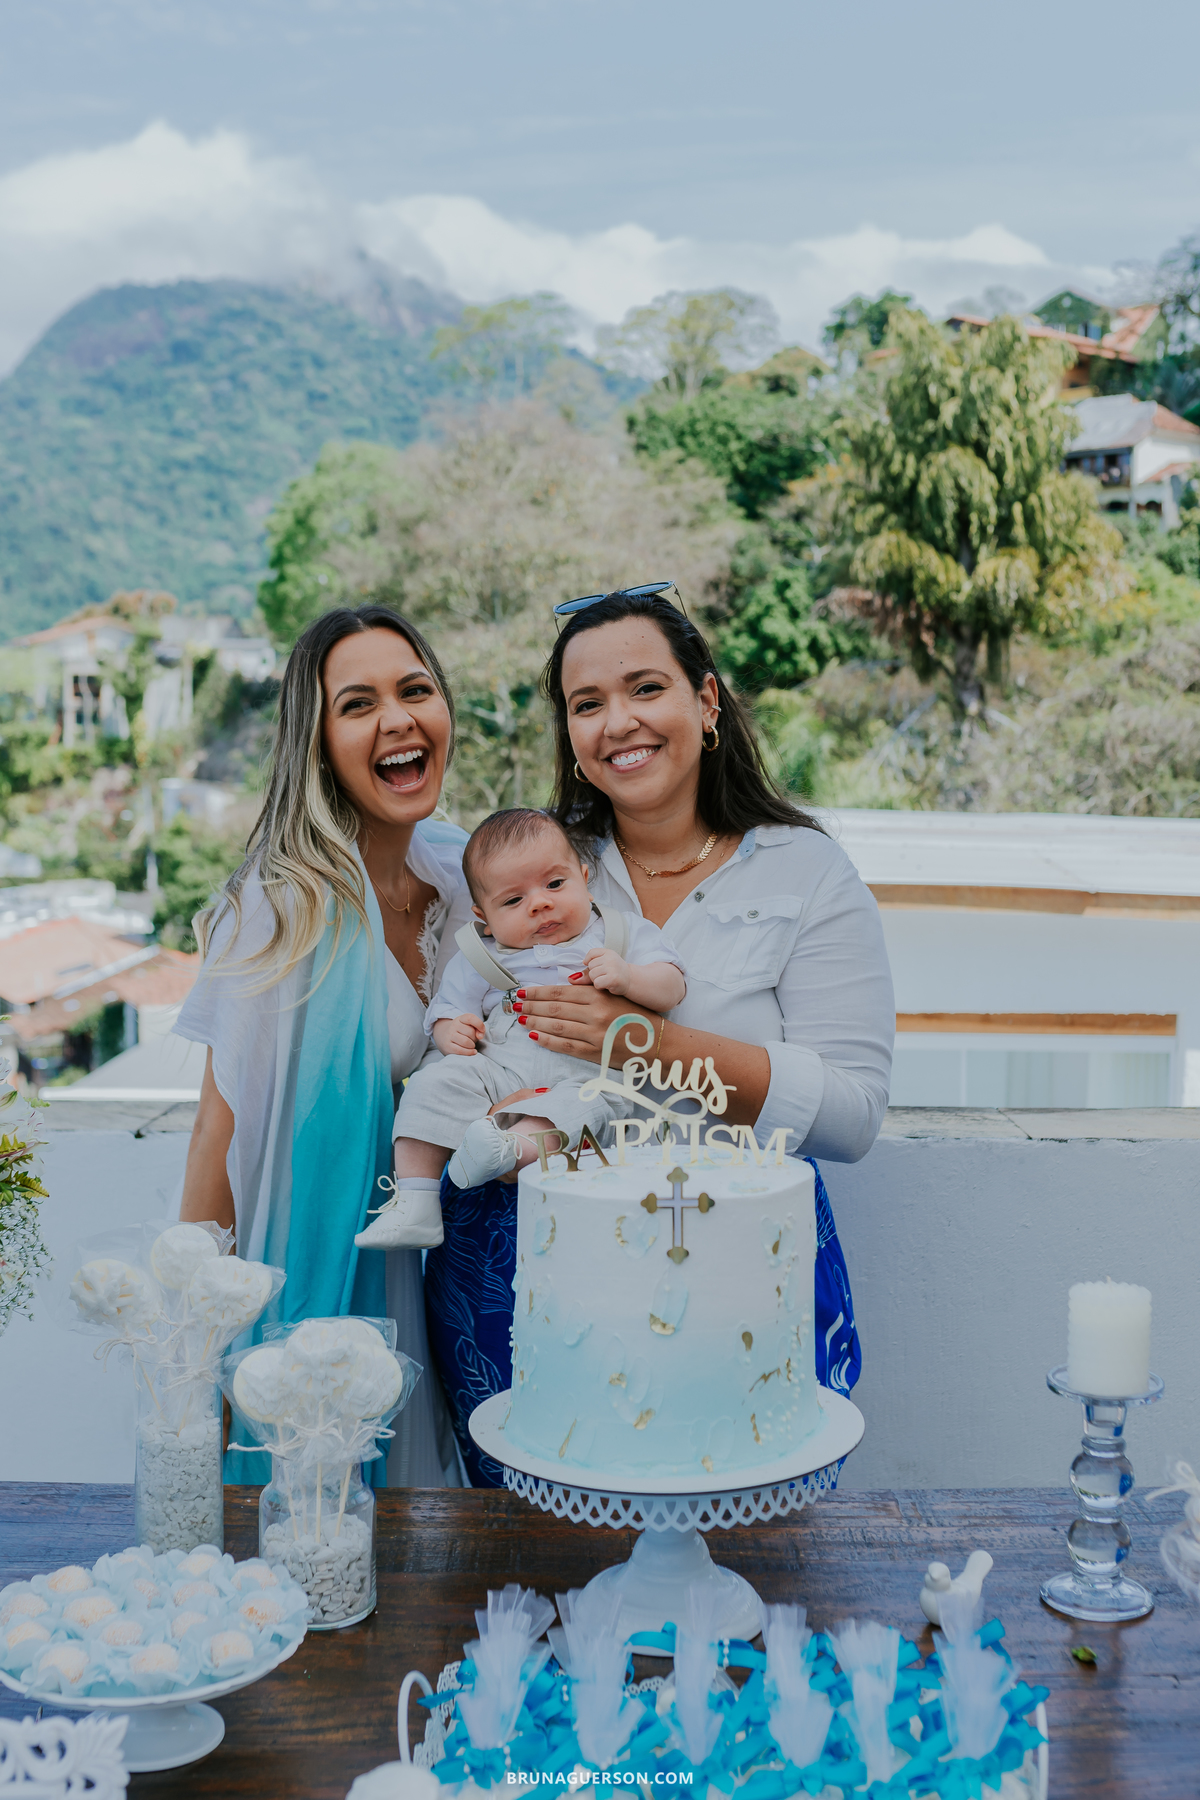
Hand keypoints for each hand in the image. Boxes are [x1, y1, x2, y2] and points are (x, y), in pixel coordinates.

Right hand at [433, 1013, 485, 1055]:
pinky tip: (472, 1051)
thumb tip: (480, 1036)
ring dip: (472, 1046)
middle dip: (475, 1038)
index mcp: (461, 1019)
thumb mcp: (471, 1026)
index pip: (470, 1018)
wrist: (445, 1036)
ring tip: (471, 1046)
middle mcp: (454, 1025)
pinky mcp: (447, 1046)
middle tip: (473, 1040)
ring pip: (466, 1042)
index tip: (482, 1030)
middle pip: (470, 1032)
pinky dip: (469, 1052)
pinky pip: (460, 1050)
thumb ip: (479, 1028)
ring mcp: (449, 1036)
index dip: (479, 1024)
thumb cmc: (463, 1032)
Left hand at [514, 982, 658, 1064]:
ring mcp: (593, 1035)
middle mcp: (595, 1014)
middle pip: (554, 1009)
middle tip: (514, 1004)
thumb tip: (565, 983)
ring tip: (521, 1019)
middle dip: (531, 1006)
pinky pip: (565, 1046)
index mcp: (598, 996)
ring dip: (535, 1022)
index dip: (538, 992)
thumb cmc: (635, 1015)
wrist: (657, 1041)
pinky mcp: (595, 1053)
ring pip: (556, 1027)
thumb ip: (591, 989)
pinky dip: (548, 1041)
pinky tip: (534, 1037)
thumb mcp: (614, 995)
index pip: (560, 992)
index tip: (522, 991)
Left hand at [582, 948, 629, 994]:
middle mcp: (611, 958)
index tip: (597, 967)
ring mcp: (612, 967)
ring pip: (592, 975)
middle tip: (605, 976)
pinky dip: (600, 987)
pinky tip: (608, 986)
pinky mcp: (613, 978)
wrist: (631, 982)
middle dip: (594, 974)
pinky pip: (597, 983)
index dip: (590, 962)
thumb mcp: (602, 968)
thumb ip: (586, 972)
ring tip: (606, 981)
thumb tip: (571, 979)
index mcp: (608, 952)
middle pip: (590, 966)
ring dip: (597, 981)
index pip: (591, 953)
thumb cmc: (615, 974)